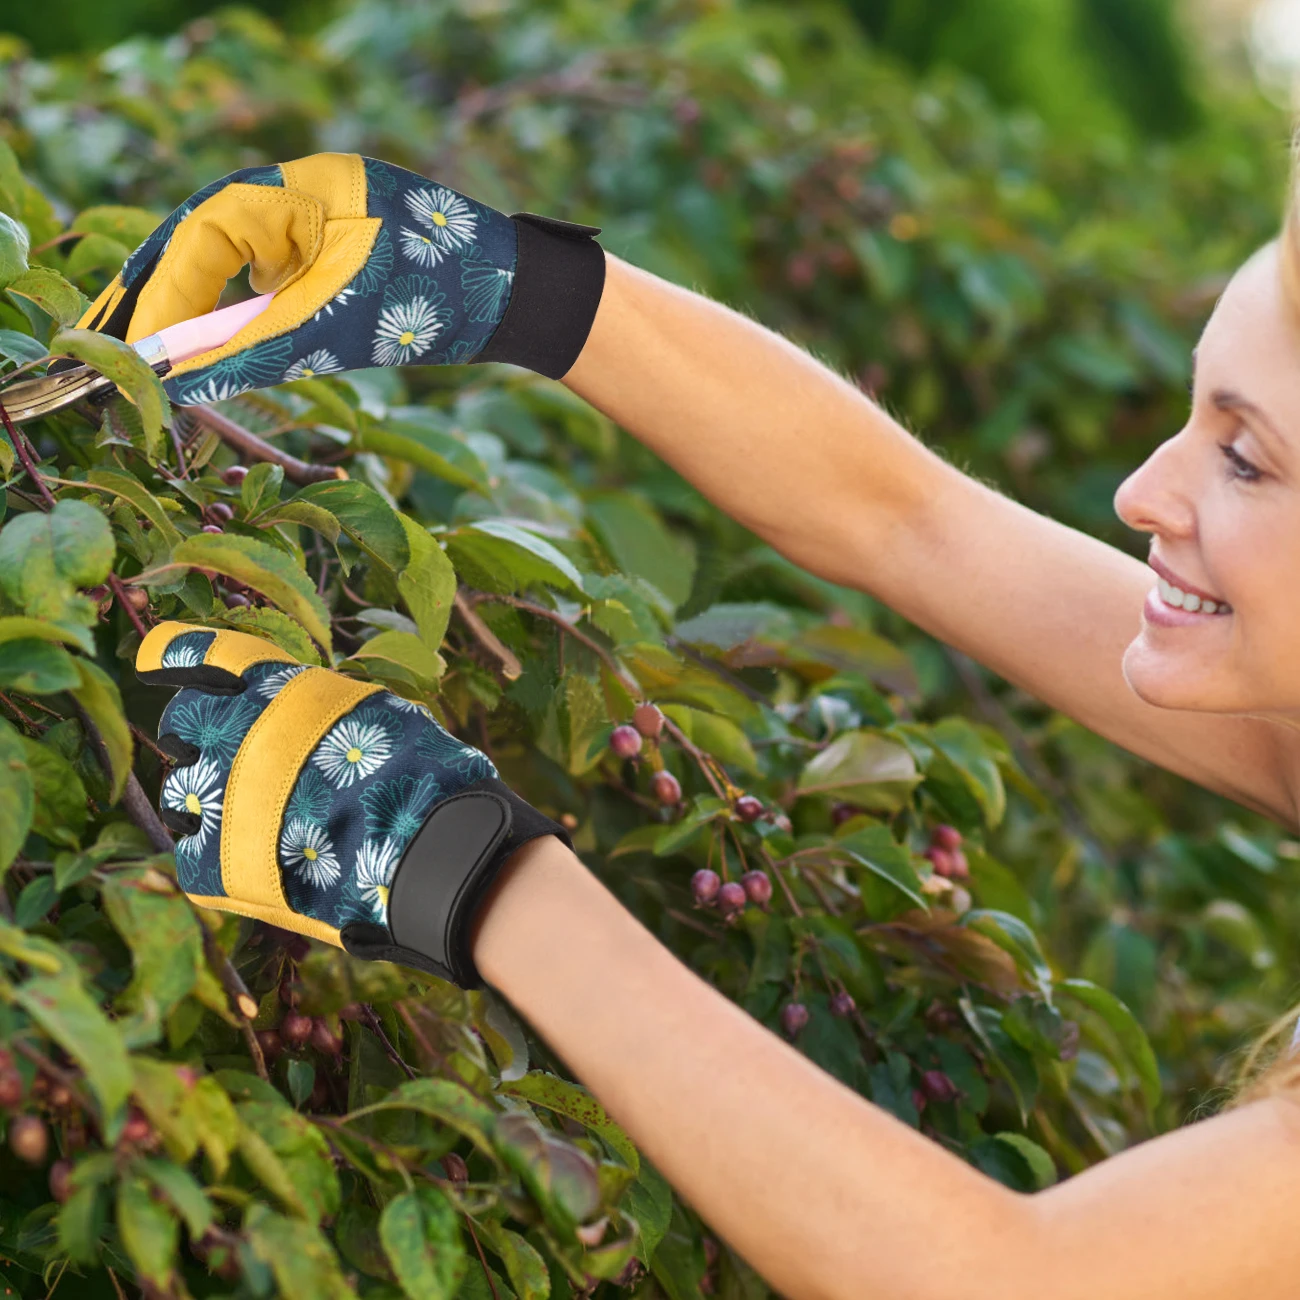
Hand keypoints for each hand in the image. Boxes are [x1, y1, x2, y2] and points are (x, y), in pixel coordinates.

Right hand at [79, 153, 605, 404]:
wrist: (523, 300)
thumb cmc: (440, 299)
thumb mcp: (338, 326)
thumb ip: (255, 348)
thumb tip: (181, 378)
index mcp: (301, 187)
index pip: (203, 230)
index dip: (165, 290)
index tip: (138, 343)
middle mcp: (306, 195)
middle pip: (211, 240)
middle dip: (171, 297)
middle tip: (129, 350)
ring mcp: (325, 224)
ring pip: (242, 262)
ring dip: (206, 308)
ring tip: (165, 355)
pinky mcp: (343, 257)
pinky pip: (278, 281)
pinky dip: (249, 315)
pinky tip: (227, 349)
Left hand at [137, 620, 569, 986]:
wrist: (428, 854)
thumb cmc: (421, 777)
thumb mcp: (376, 711)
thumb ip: (319, 705)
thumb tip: (296, 710)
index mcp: (276, 688)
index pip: (198, 654)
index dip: (178, 655)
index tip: (161, 661)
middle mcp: (234, 733)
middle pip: (183, 723)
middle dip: (203, 738)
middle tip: (237, 763)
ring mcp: (218, 799)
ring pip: (183, 791)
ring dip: (210, 799)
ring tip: (256, 820)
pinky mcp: (212, 863)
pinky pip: (192, 852)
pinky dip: (218, 856)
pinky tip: (260, 861)